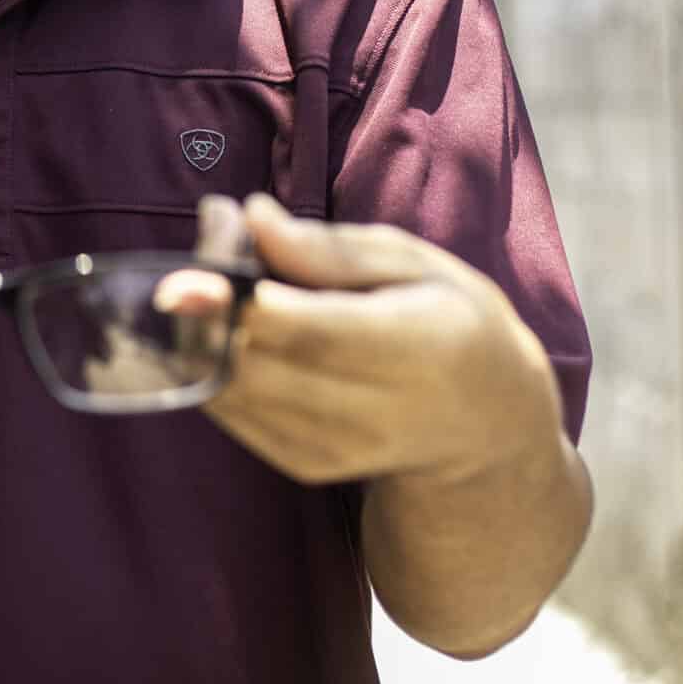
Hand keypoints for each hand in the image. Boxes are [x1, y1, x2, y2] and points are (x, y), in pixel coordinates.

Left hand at [187, 192, 561, 488]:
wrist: (484, 425)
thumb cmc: (445, 319)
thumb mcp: (413, 264)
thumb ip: (328, 246)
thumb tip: (251, 217)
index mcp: (418, 348)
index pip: (307, 329)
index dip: (242, 293)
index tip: (207, 245)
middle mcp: (378, 414)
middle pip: (255, 363)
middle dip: (207, 305)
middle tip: (203, 251)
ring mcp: (339, 451)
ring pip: (230, 391)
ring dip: (198, 333)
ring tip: (219, 284)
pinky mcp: (306, 466)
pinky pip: (231, 413)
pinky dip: (210, 366)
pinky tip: (229, 330)